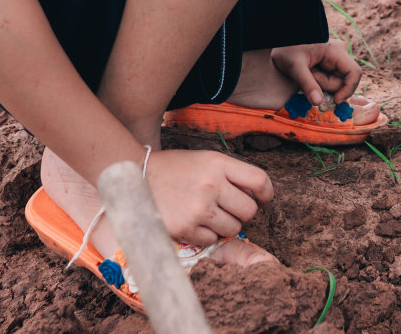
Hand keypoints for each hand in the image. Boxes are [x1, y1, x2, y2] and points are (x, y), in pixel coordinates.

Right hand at [143, 148, 273, 245]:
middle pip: (250, 210)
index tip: (262, 199)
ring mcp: (198, 208)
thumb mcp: (205, 160)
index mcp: (218, 163)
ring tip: (209, 215)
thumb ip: (230, 174)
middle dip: (243, 212)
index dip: (266, 193)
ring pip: (234, 228)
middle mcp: (211, 185)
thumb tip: (257, 196)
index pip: (260, 181)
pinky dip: (207, 235)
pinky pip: (212, 239)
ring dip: (226, 225)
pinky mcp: (185, 228)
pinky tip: (193, 222)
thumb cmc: (175, 170)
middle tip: (229, 208)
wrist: (134, 178)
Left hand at [271, 41, 360, 107]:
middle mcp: (339, 54)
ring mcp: (335, 59)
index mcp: (335, 51)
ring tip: (307, 73)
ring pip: (337, 82)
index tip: (334, 101)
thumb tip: (318, 102)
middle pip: (343, 80)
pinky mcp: (330, 64)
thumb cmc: (286, 49)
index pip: (354, 72)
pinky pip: (331, 79)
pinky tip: (310, 75)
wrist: (280, 41)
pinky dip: (321, 83)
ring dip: (321, 84)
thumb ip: (307, 84)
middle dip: (326, 85)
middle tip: (309, 77)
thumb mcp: (294, 67)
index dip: (348, 89)